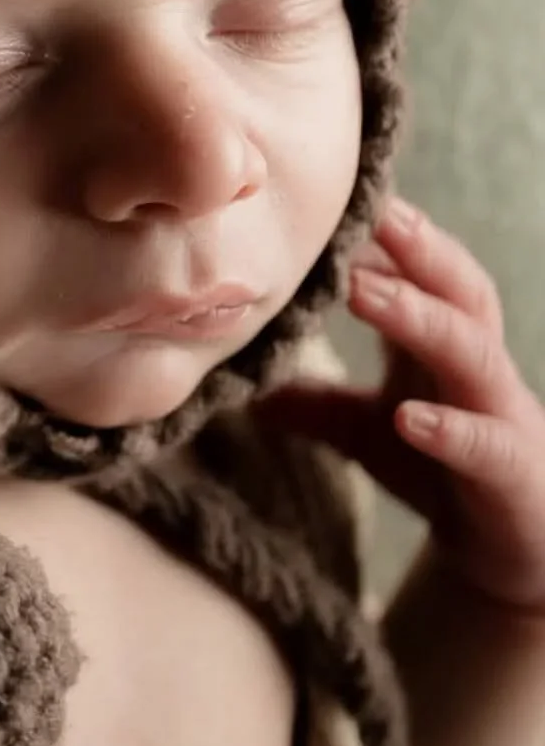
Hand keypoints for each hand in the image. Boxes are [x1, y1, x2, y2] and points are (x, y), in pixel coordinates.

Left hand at [254, 195, 544, 618]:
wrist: (506, 552)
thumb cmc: (437, 472)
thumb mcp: (359, 428)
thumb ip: (303, 398)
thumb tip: (229, 372)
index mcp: (441, 345)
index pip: (420, 271)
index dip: (383, 234)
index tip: (333, 192)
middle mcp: (478, 368)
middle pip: (460, 288)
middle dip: (416, 247)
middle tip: (365, 211)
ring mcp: (503, 419)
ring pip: (474, 353)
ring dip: (421, 317)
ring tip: (364, 290)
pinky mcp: (515, 477)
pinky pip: (488, 446)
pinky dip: (452, 428)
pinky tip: (412, 418)